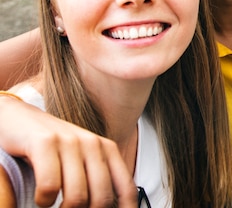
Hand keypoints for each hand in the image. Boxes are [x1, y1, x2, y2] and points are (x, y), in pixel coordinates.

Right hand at [0, 97, 135, 206]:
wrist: (20, 118)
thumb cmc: (53, 147)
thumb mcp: (81, 159)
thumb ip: (96, 179)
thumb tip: (106, 206)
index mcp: (107, 149)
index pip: (126, 188)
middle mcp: (92, 144)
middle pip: (102, 198)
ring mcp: (69, 141)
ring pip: (77, 196)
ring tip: (55, 207)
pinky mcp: (45, 142)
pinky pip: (50, 186)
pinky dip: (44, 200)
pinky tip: (41, 198)